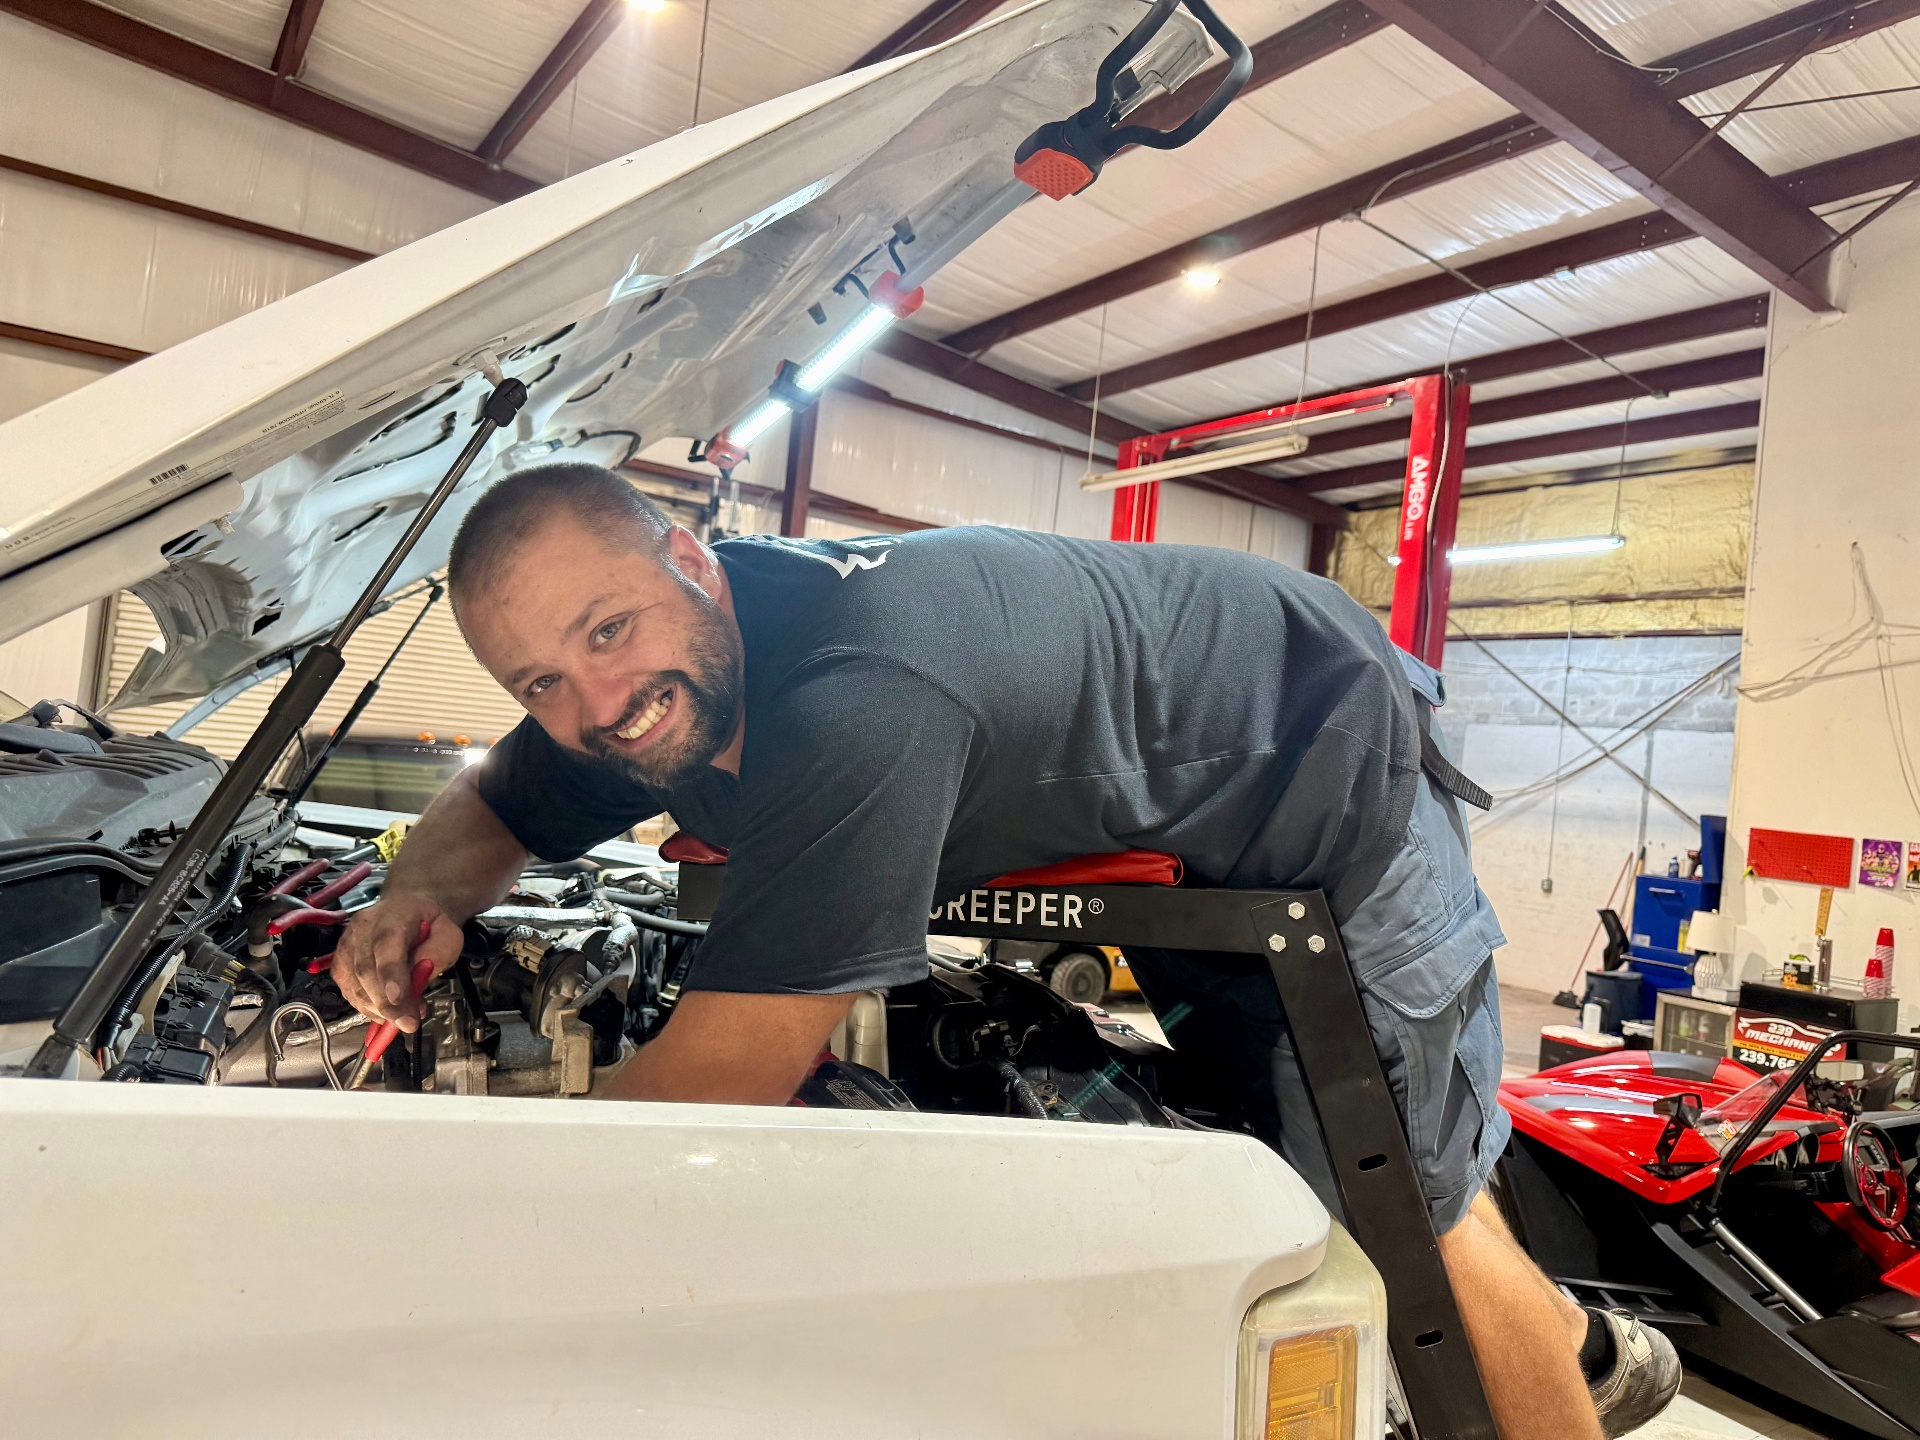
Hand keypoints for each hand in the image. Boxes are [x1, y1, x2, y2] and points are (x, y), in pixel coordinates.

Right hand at [333, 894, 463, 1032]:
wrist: (409, 911)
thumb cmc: (429, 925)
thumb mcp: (449, 935)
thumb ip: (437, 955)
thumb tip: (418, 981)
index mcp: (394, 915)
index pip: (386, 945)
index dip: (390, 975)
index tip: (399, 1000)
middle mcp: (364, 928)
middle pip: (365, 970)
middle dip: (386, 1004)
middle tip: (408, 1023)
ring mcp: (347, 944)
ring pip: (354, 985)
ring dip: (378, 1009)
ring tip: (403, 1017)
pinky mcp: (340, 962)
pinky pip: (348, 991)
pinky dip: (366, 1007)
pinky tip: (385, 1012)